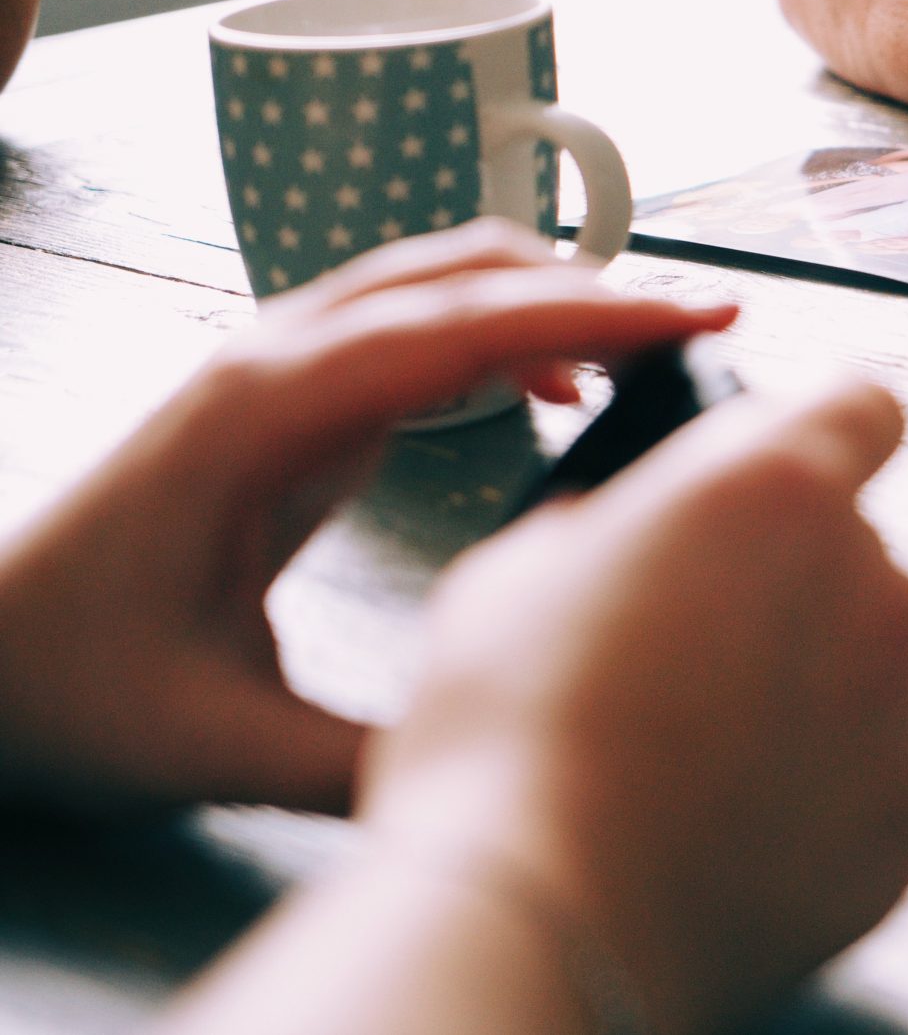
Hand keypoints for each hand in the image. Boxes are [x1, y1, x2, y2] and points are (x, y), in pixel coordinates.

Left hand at [0, 220, 737, 811]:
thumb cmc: (70, 689)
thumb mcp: (216, 744)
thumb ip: (365, 760)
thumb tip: (511, 760)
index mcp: (262, 416)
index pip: (455, 327)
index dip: (586, 316)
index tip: (695, 319)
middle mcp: (272, 361)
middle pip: (463, 274)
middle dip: (595, 288)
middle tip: (709, 326)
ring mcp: (276, 366)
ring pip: (442, 282)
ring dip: (552, 299)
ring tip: (655, 357)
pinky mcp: (290, 397)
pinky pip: (418, 323)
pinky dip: (505, 330)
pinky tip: (555, 390)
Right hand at [356, 373, 907, 1034]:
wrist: (538, 927)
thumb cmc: (508, 744)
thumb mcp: (513, 572)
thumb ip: (611, 522)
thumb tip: (622, 533)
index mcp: (778, 489)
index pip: (865, 405)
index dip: (824, 429)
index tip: (792, 459)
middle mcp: (872, 583)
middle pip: (855, 550)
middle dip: (786, 582)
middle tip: (684, 647)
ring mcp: (906, 707)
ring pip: (872, 662)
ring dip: (810, 684)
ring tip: (694, 751)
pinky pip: (879, 771)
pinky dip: (825, 785)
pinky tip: (729, 817)